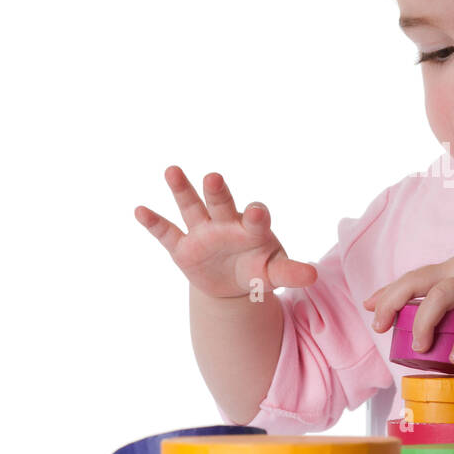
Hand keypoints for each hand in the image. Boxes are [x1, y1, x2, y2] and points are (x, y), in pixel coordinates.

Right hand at [135, 167, 317, 298]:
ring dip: (182, 189)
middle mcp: (226, 223)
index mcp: (252, 228)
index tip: (255, 212)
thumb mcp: (274, 274)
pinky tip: (140, 210)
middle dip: (218, 192)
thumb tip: (314, 276)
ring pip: (191, 206)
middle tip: (215, 177)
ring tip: (172, 170)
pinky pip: (166, 232)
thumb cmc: (259, 269)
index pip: (255, 218)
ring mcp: (203, 232)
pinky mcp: (182, 247)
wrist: (234, 283)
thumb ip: (290, 272)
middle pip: (221, 203)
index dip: (256, 215)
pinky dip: (153, 222)